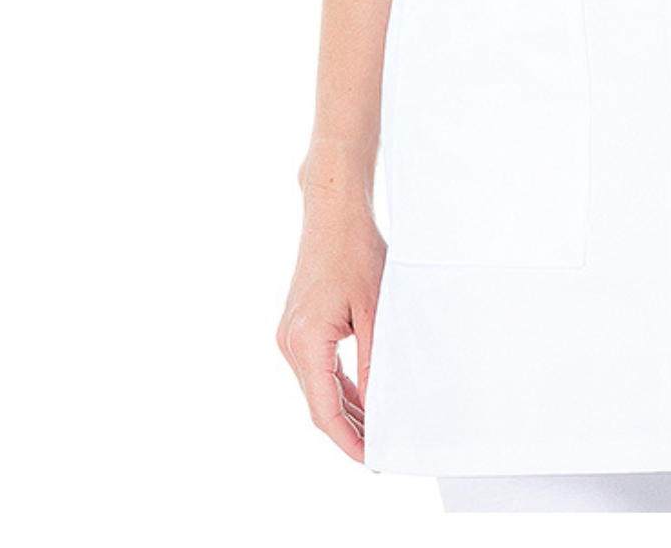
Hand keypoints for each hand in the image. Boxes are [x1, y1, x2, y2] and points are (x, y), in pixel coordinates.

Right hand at [277, 182, 385, 464]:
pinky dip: (339, 386)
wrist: (334, 210)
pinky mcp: (297, 326)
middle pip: (318, 404)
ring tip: (378, 432)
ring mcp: (290, 335)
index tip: (373, 461)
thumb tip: (380, 408)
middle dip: (349, 431)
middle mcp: (289, 343)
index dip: (349, 441)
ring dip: (345, 410)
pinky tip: (363, 400)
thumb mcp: (374, 311)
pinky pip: (318, 368)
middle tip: (382, 453)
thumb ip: (373, 363)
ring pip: (318, 388)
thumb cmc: (356, 252)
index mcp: (304, 342)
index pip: (323, 411)